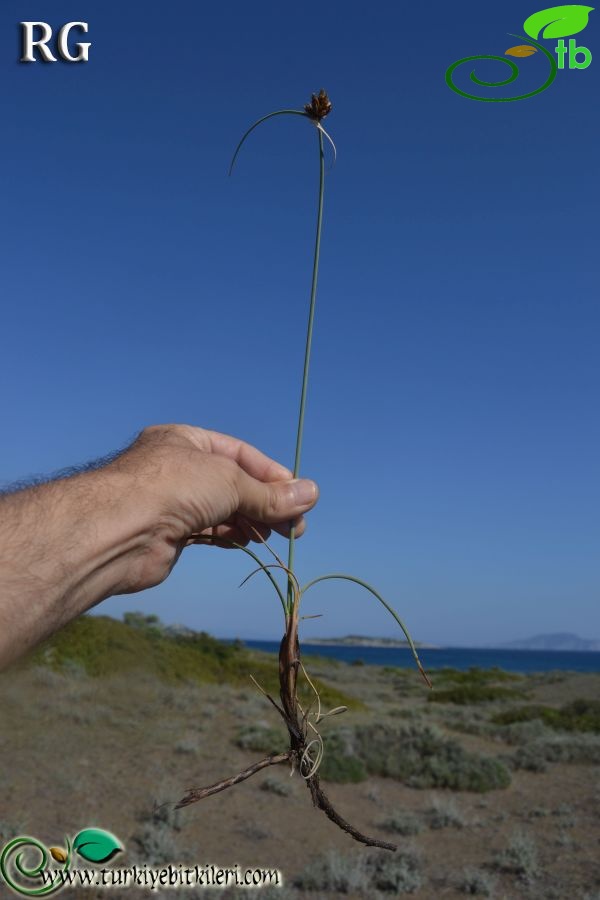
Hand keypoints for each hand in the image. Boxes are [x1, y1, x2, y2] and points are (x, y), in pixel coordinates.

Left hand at [107, 424, 318, 591]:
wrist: (119, 532)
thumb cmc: (172, 488)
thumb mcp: (231, 481)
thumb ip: (269, 493)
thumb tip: (311, 494)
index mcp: (185, 440)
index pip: (240, 454)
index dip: (272, 474)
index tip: (299, 496)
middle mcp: (176, 468)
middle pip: (233, 484)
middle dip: (266, 503)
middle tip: (296, 525)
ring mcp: (170, 502)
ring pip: (222, 509)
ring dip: (252, 521)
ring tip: (279, 535)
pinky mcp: (168, 534)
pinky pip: (208, 531)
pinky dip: (232, 535)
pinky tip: (250, 541)